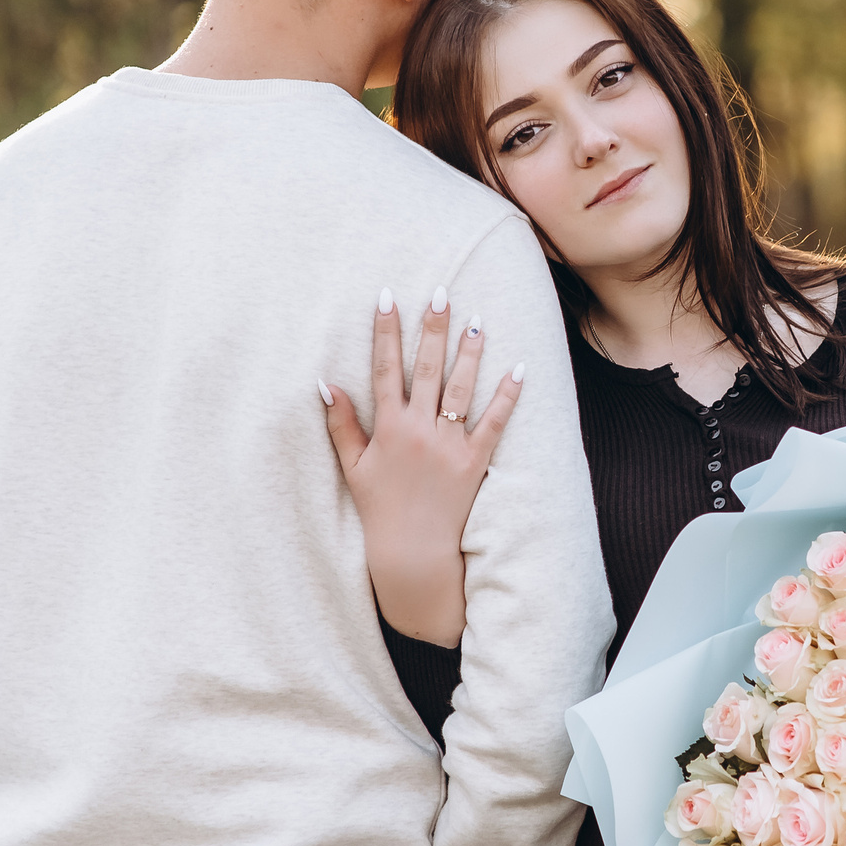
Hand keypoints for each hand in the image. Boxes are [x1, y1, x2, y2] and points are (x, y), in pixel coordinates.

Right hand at [321, 287, 524, 647]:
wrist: (413, 553)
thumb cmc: (380, 509)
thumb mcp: (353, 467)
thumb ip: (341, 424)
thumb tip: (325, 384)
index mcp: (388, 428)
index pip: (385, 368)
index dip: (386, 331)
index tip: (387, 297)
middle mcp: (420, 430)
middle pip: (428, 368)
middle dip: (434, 328)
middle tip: (441, 292)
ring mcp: (450, 445)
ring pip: (462, 387)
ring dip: (471, 351)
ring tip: (478, 319)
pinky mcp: (476, 461)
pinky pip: (495, 421)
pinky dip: (508, 395)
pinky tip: (519, 367)